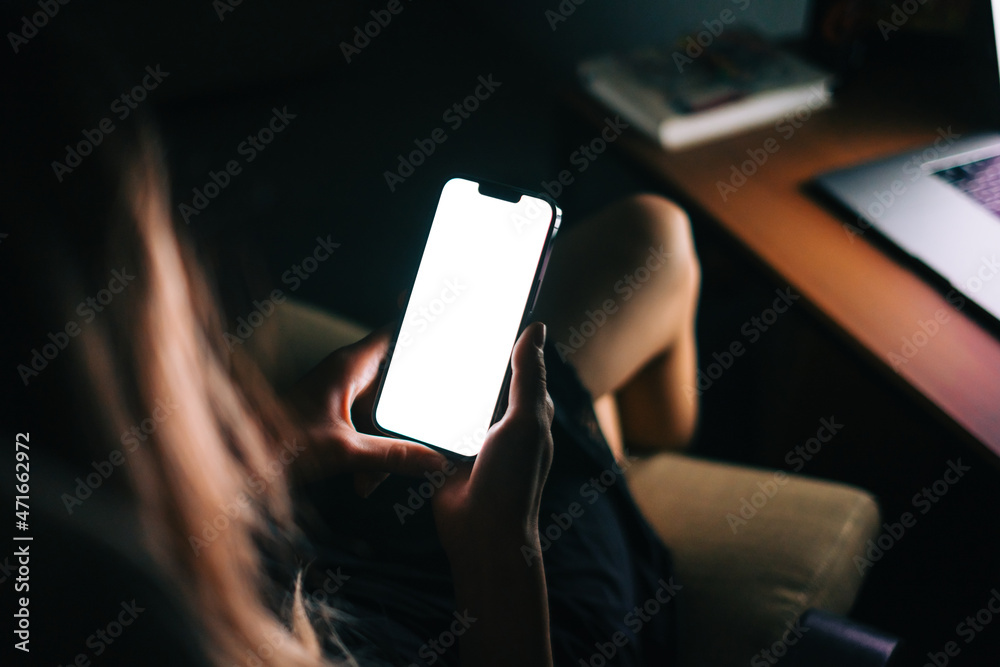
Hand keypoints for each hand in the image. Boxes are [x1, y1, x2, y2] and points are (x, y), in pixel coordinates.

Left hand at [289, 326, 447, 494]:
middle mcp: (345, 374)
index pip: (395, 333)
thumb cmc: (277, 444)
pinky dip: (366, 453)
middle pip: (396, 380)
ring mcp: (337, 395)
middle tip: (432, 424)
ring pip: (379, 411)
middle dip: (409, 411)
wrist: (238, 462)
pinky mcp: (330, 417)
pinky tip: (362, 481)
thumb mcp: (344, 452)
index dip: (422, 330)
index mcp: (349, 366)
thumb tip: (434, 460)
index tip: (449, 331)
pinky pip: (363, 428)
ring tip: (372, 478)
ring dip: (384, 442)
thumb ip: (392, 455)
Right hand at [431, 322, 554, 560]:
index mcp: (527, 411)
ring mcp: (471, 437)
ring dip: (438, 378)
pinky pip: (430, 422)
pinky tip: (402, 384)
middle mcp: (500, 422)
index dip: (501, 339)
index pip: (515, 365)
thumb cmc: (514, 479)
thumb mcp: (526, 420)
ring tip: (414, 345)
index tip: (479, 310)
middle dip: (462, 355)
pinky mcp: (443, 451)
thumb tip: (537, 329)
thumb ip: (529, 376)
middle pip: (479, 378)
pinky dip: (420, 408)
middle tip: (437, 320)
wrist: (482, 533)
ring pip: (453, 397)